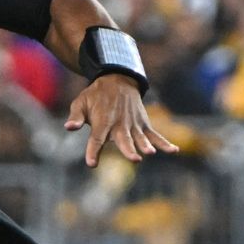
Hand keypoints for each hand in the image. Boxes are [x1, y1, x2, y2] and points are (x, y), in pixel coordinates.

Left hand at [64, 74, 178, 167]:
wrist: (117, 80)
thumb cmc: (95, 96)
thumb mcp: (80, 103)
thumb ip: (76, 117)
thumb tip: (68, 127)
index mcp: (102, 122)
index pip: (96, 139)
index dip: (94, 151)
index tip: (92, 163)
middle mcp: (119, 124)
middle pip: (123, 139)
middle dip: (128, 149)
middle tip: (135, 159)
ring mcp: (133, 124)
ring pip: (140, 137)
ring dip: (146, 145)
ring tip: (151, 152)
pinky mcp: (143, 124)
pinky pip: (155, 134)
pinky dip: (164, 143)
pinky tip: (174, 151)